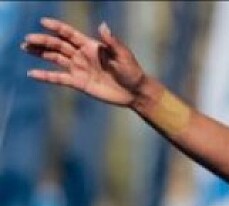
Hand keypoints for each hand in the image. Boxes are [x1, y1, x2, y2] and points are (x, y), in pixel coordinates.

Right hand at [21, 17, 145, 106]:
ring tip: (25, 48)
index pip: (69, 34)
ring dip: (40, 53)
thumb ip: (112, 42)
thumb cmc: (132, 72)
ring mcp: (79, 68)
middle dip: (43, 41)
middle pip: (58, 45)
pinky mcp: (78, 82)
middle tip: (28, 39)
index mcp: (90, 45)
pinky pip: (59, 78)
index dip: (57, 28)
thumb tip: (103, 26)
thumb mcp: (123, 55)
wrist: (135, 92)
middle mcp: (81, 55)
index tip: (43, 22)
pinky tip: (32, 74)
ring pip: (55, 58)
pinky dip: (45, 76)